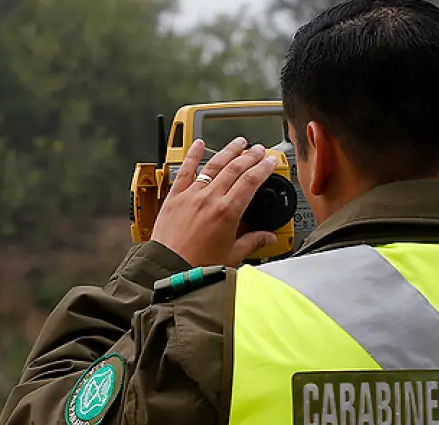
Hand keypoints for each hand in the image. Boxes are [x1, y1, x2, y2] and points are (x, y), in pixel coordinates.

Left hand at [151, 137, 279, 266]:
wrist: (168, 268)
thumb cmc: (197, 265)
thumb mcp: (232, 255)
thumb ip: (252, 242)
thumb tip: (267, 238)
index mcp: (227, 212)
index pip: (251, 181)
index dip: (263, 168)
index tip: (270, 161)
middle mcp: (210, 199)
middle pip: (235, 169)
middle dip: (250, 156)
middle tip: (259, 150)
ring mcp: (191, 195)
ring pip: (213, 165)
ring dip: (228, 151)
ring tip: (239, 142)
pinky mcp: (175, 197)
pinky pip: (185, 171)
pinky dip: (192, 155)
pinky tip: (199, 144)